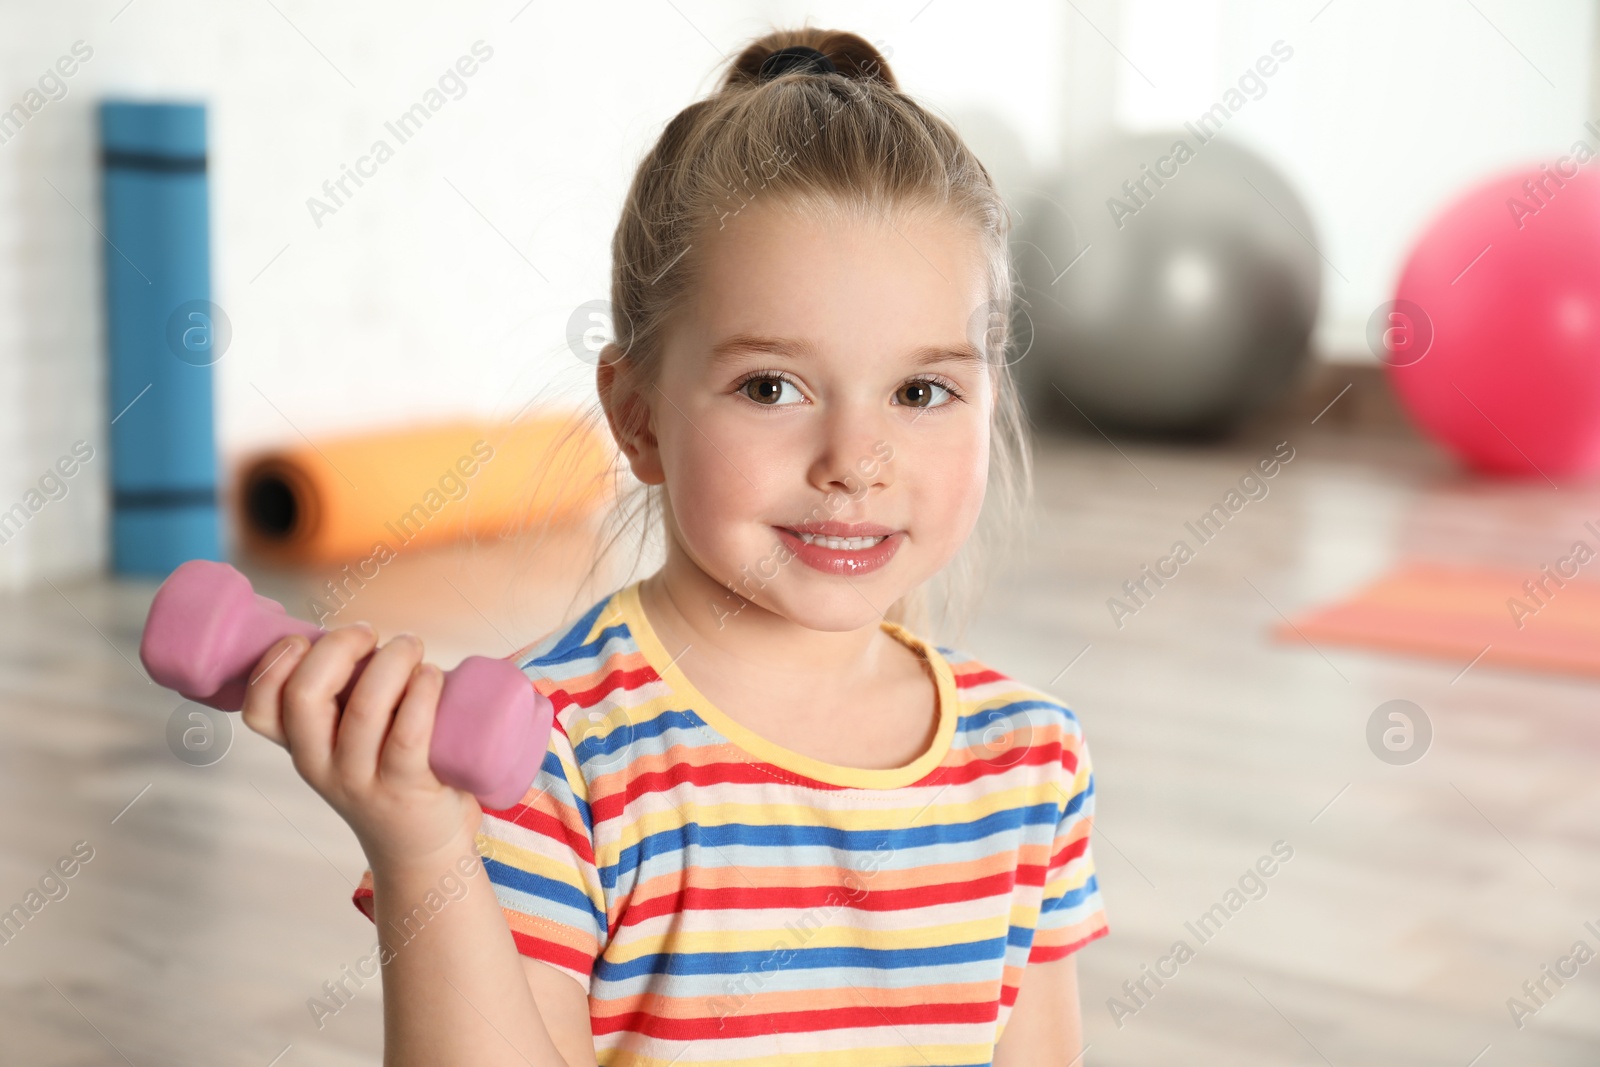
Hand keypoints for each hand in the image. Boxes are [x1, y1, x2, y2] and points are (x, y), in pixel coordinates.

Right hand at [240, 623, 482, 871]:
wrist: (421, 849)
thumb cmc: (391, 773)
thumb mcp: (348, 742)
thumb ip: (343, 698)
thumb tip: (357, 631)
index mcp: (303, 749)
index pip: (259, 709)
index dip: (273, 663)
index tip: (306, 638)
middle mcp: (322, 766)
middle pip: (305, 696)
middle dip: (338, 646)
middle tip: (370, 633)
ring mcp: (362, 780)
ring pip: (364, 707)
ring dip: (392, 660)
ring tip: (412, 647)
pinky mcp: (406, 788)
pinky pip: (408, 732)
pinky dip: (422, 692)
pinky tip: (432, 676)